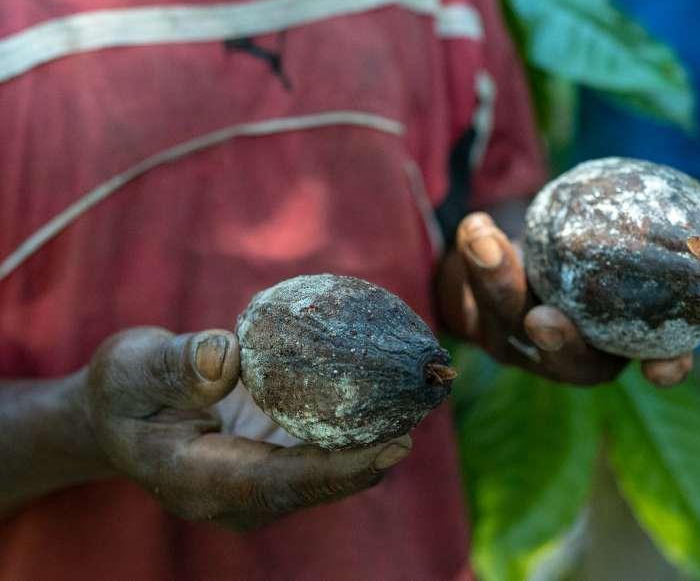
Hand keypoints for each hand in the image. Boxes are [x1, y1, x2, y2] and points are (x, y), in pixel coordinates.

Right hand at [82, 327, 409, 529]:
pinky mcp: (275, 462)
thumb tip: (225, 354)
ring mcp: (260, 484)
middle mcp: (239, 496)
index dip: (339, 468)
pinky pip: (324, 449)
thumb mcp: (131, 368)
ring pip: (331, 469)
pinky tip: (394, 388)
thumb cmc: (123, 391)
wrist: (120, 414)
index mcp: (201, 482)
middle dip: (378, 451)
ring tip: (427, 393)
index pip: (281, 484)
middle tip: (428, 406)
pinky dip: (359, 422)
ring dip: (379, 435)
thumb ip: (174, 364)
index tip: (392, 444)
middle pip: (320, 483)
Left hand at [438, 212, 692, 386]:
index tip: (664, 370)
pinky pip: (470, 298)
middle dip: (559, 345)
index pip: (652, 361)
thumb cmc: (591, 247)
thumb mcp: (628, 249)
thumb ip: (657, 249)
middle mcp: (568, 354)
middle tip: (544, 321)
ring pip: (507, 325)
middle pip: (569, 362)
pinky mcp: (479, 321)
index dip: (665, 366)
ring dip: (495, 282)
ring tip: (485, 238)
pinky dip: (469, 262)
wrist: (521, 249)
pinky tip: (476, 227)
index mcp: (620, 342)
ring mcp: (519, 342)